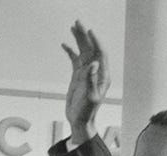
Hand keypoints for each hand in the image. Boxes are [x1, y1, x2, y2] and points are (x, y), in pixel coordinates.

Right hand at [61, 20, 110, 143]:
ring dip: (78, 39)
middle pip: (91, 49)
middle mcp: (96, 71)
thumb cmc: (86, 112)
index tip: (89, 31)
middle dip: (85, 35)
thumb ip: (92, 80)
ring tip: (73, 27)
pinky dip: (70, 51)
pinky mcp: (78, 76)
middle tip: (78, 23)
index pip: (101, 53)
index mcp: (102, 75)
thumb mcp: (90, 97)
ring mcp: (86, 72)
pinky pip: (75, 60)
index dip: (96, 41)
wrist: (79, 121)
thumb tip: (94, 63)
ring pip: (83, 52)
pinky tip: (64, 44)